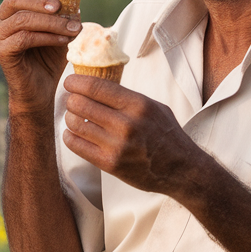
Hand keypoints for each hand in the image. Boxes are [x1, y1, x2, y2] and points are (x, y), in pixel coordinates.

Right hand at [0, 0, 80, 115]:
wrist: (39, 92)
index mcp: (7, 14)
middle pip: (14, 0)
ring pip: (23, 20)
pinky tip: (64, 41)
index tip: (62, 3)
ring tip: (73, 30)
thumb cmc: (48, 59)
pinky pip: (25, 38)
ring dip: (52, 23)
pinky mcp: (1, 52)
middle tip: (62, 9)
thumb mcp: (57, 33)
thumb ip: (62, 17)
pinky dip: (47, 37)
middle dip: (40, 2)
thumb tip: (74, 3)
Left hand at [62, 74, 203, 195]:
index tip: (70, 82)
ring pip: (76, 124)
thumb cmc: (166, 135)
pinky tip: (73, 134)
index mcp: (137, 104)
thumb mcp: (153, 106)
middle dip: (72, 100)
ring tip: (74, 117)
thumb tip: (96, 85)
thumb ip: (126, 96)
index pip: (96, 86)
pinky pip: (76, 145)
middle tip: (72, 101)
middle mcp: (126, 124)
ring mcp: (117, 145)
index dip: (76, 82)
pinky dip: (69, 137)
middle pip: (81, 104)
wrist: (181, 169)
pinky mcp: (109, 163)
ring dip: (70, 118)